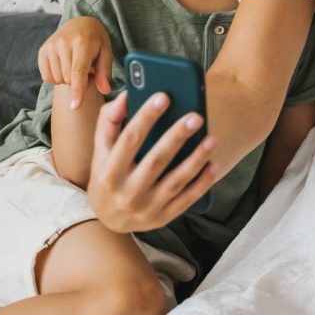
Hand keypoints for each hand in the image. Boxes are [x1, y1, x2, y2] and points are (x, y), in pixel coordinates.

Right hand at [38, 16, 112, 108]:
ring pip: (58, 80)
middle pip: (69, 79)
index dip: (78, 90)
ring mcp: (50, 46)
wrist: (79, 23)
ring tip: (77, 66)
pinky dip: (57, 78)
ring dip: (69, 80)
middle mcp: (63, 43)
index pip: (78, 71)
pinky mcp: (42, 51)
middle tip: (89, 72)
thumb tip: (105, 90)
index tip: (75, 106)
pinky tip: (65, 67)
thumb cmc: (96, 40)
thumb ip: (105, 72)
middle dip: (80, 83)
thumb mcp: (106, 52)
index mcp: (82, 42)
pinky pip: (47, 77)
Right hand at [87, 91, 219, 232]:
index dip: (146, 117)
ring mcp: (146, 209)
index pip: (129, 139)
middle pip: (156, 160)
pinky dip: (202, 182)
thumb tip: (127, 94)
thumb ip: (110, 120)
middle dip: (177, 136)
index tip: (163, 96)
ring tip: (211, 138)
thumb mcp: (101, 149)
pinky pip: (187, 199)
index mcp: (108, 173)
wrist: (108, 220)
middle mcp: (126, 193)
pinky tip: (214, 163)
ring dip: (196, 159)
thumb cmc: (106, 175)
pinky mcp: (163, 218)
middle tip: (196, 117)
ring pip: (176, 181)